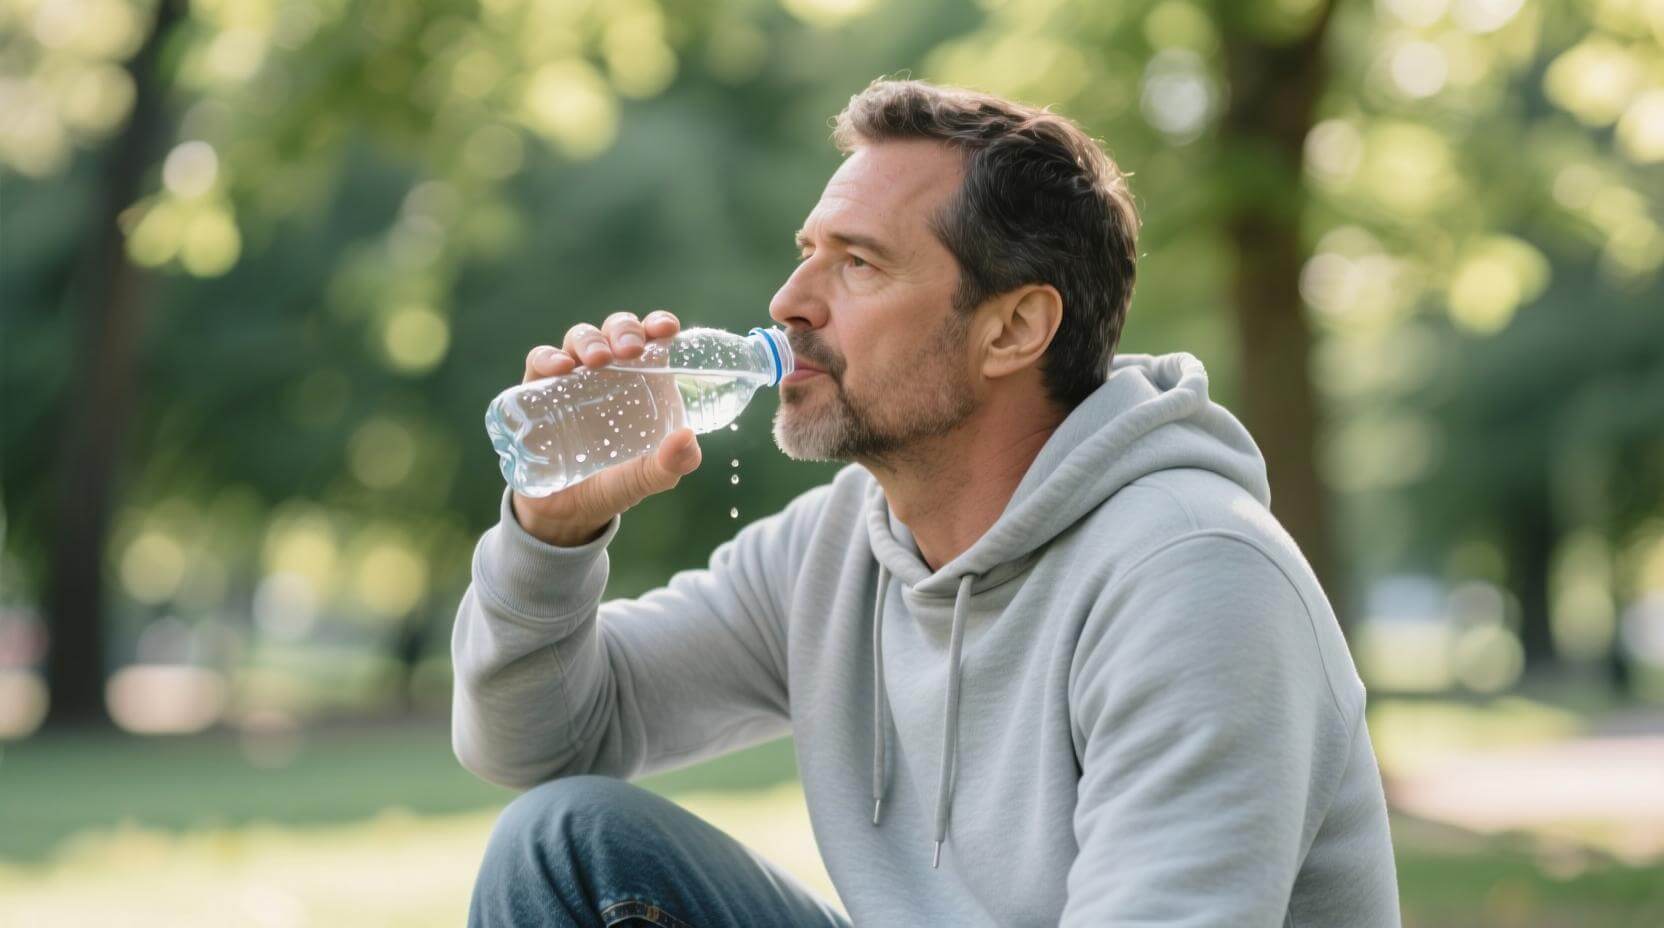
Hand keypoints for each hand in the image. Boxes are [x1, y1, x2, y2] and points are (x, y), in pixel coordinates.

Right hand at [511, 310, 701, 545]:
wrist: (567, 513)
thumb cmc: (614, 485)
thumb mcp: (647, 477)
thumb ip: (671, 464)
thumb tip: (688, 438)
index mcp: (642, 382)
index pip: (650, 340)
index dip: (657, 325)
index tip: (667, 329)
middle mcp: (608, 373)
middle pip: (615, 331)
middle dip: (624, 329)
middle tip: (630, 350)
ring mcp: (573, 380)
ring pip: (580, 338)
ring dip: (590, 339)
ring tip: (599, 359)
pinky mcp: (538, 392)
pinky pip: (539, 362)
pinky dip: (548, 357)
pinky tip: (559, 368)